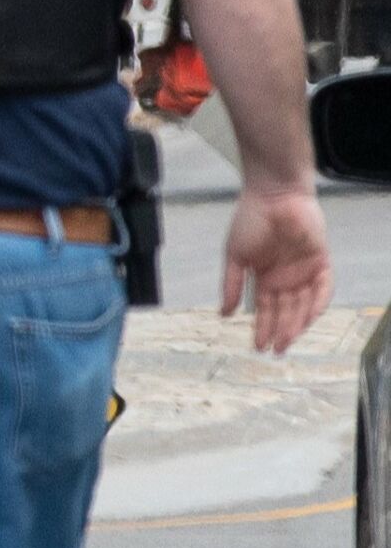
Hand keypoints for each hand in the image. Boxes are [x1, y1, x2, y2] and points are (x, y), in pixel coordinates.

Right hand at [220, 187, 332, 353]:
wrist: (273, 196)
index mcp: (264, 277)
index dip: (262, 328)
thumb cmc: (250, 221)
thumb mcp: (234, 256)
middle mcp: (285, 278)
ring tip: (288, 339)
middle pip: (285, 311)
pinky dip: (317, 304)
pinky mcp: (321, 262)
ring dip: (297, 323)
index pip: (265, 309)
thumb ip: (232, 285)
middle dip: (280, 331)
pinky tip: (307, 318)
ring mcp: (304, 271)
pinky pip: (323, 288)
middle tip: (275, 350)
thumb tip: (224, 313)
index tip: (257, 346)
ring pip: (304, 305)